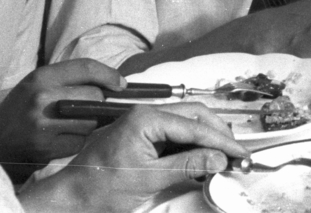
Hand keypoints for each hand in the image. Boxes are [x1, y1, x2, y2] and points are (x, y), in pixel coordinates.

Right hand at [0, 58, 123, 169]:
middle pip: (94, 96)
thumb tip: (112, 84)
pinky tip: (62, 139)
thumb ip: (69, 80)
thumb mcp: (38, 84)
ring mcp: (44, 126)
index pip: (85, 68)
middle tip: (88, 108)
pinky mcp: (46, 149)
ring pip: (90, 122)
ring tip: (71, 124)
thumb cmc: (21, 108)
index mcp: (41, 78)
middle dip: (98, 103)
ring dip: (89, 124)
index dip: (109, 74)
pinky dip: (77, 141)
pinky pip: (79, 143)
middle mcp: (42, 99)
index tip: (120, 84)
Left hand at [44, 103, 248, 212]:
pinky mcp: (140, 135)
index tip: (242, 155)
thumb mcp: (148, 179)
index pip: (195, 126)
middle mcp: (145, 113)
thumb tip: (219, 159)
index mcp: (146, 117)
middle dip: (218, 134)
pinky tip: (202, 158)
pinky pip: (173, 134)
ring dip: (207, 139)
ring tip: (225, 156)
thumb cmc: (101, 188)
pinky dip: (191, 145)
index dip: (222, 142)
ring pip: (185, 123)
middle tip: (238, 155)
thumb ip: (187, 165)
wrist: (69, 198)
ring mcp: (142, 122)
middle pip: (194, 116)